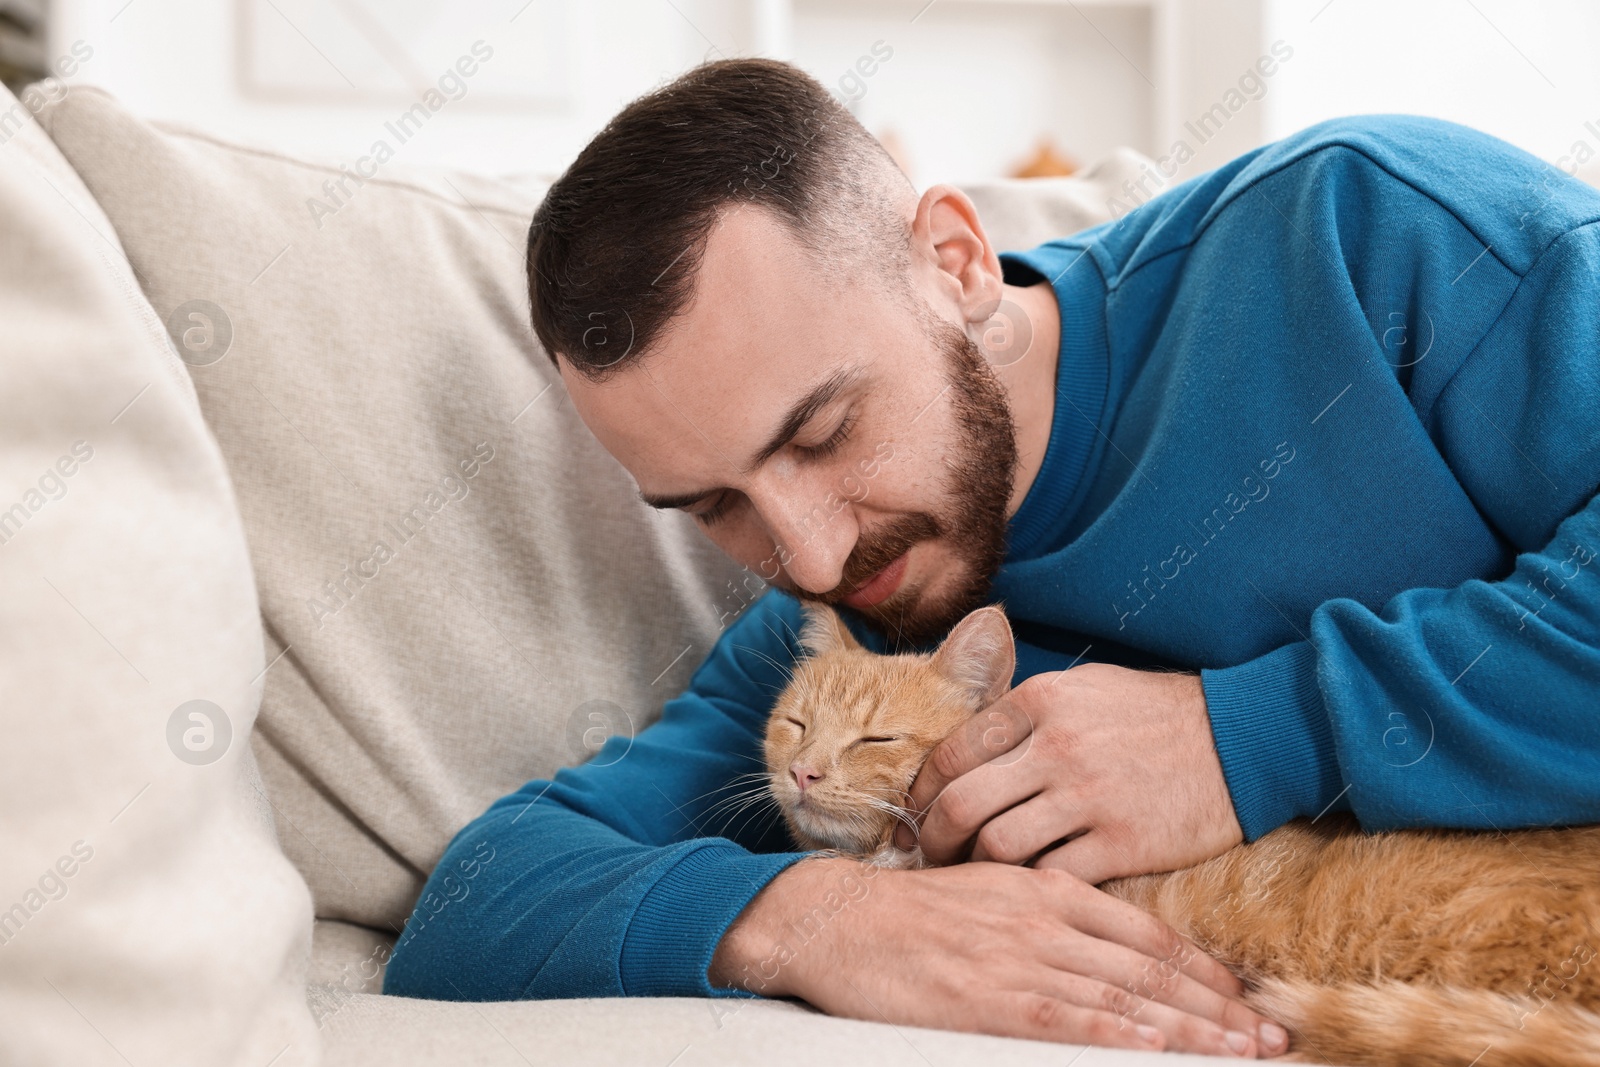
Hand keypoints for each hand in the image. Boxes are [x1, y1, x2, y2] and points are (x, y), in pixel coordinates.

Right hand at [710, 855, 1286, 1056]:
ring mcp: (1016, 958)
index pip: (1147, 933)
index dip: (1204, 970)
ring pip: (1122, 998)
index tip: (1248, 998)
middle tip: (1270, 1036)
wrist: (837, 917)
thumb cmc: (911, 911)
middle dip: (1217, 1007)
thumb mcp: (991, 892)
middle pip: (1149, 969)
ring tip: (1240, 1052)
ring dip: (1188, 1030)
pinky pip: (1064, 1018)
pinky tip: (1154, 1051)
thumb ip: (1049, 913)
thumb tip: (1105, 949)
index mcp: (1047, 890)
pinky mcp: (984, 997)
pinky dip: (1114, 1035)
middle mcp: (1043, 919)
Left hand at [893, 664, 1243, 882]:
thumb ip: (1024, 713)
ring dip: (976, 870)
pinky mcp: (1124, 843)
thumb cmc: (1156, 713)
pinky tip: (1026, 891)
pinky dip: (1030, 888)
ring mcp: (1090, 797)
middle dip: (933, 838)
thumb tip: (965, 748)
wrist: (1244, 736)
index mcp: (1040, 700)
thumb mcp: (1084, 688)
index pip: (952, 751)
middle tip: (929, 856)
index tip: (916, 813)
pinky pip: (1052, 877)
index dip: (923, 791)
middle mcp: (1057, 746)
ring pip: (999, 847)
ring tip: (974, 878)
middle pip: (962, 804)